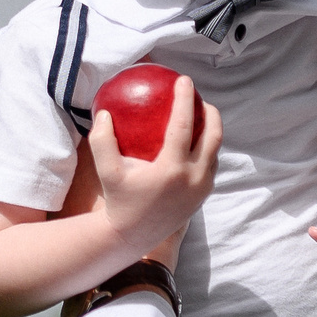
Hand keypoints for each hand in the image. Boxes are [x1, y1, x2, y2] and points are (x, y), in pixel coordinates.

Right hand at [90, 74, 220, 265]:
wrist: (133, 236)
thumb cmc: (118, 200)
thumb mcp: (106, 171)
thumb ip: (101, 140)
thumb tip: (104, 112)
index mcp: (172, 170)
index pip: (184, 126)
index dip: (185, 100)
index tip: (184, 80)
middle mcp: (193, 178)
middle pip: (213, 135)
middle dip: (210, 111)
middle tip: (198, 96)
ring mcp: (202, 188)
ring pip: (215, 151)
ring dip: (211, 129)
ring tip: (200, 114)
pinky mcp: (203, 195)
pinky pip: (211, 165)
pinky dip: (207, 147)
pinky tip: (195, 138)